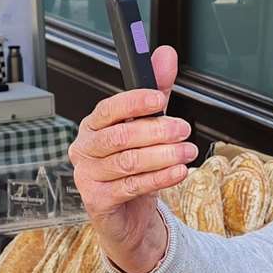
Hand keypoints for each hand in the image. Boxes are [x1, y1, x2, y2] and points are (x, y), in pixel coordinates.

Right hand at [68, 45, 195, 272]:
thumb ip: (156, 91)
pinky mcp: (97, 201)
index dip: (134, 102)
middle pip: (121, 137)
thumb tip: (165, 55)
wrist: (129, 218)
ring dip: (163, 156)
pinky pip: (131, 186)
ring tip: (187, 152)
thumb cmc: (135, 168)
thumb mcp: (149, 127)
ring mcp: (87, 176)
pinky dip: (159, 178)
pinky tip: (178, 172)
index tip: (159, 98)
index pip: (109, 109)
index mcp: (93, 126)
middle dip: (157, 131)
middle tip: (184, 129)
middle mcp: (85, 149)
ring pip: (128, 162)